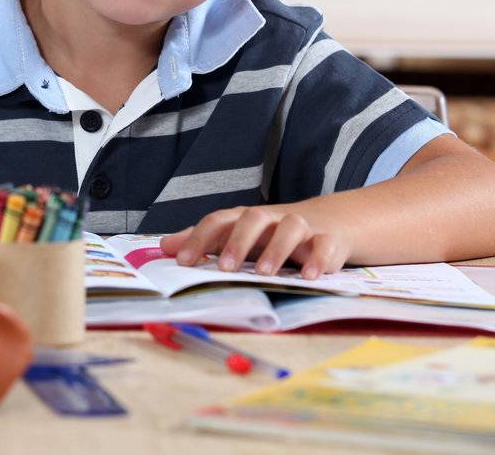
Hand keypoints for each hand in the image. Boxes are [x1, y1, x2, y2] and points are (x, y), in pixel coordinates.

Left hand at [158, 205, 350, 279]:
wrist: (330, 222)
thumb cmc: (273, 233)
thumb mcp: (238, 235)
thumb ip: (204, 242)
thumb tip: (164, 246)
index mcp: (246, 218)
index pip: (219, 220)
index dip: (199, 238)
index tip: (184, 263)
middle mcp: (272, 218)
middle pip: (253, 217)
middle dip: (238, 242)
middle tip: (224, 268)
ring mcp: (302, 227)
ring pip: (290, 227)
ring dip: (276, 249)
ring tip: (264, 273)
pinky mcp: (328, 240)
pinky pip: (325, 245)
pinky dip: (318, 259)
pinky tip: (309, 276)